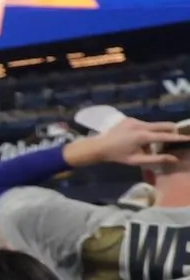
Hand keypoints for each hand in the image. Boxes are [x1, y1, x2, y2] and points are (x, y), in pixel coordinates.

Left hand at [65, 116, 186, 169]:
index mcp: (142, 136)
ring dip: (156, 133)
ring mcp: (134, 120)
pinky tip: (137, 140)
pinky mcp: (130, 119)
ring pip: (153, 125)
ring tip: (148, 145)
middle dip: (172, 130)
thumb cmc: (117, 156)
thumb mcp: (137, 160)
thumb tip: (174, 159)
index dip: (178, 137)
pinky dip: (146, 131)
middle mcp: (140, 125)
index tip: (188, 138)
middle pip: (163, 125)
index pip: (166, 136)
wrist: (98, 146)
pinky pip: (144, 124)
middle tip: (177, 136)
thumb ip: (156, 159)